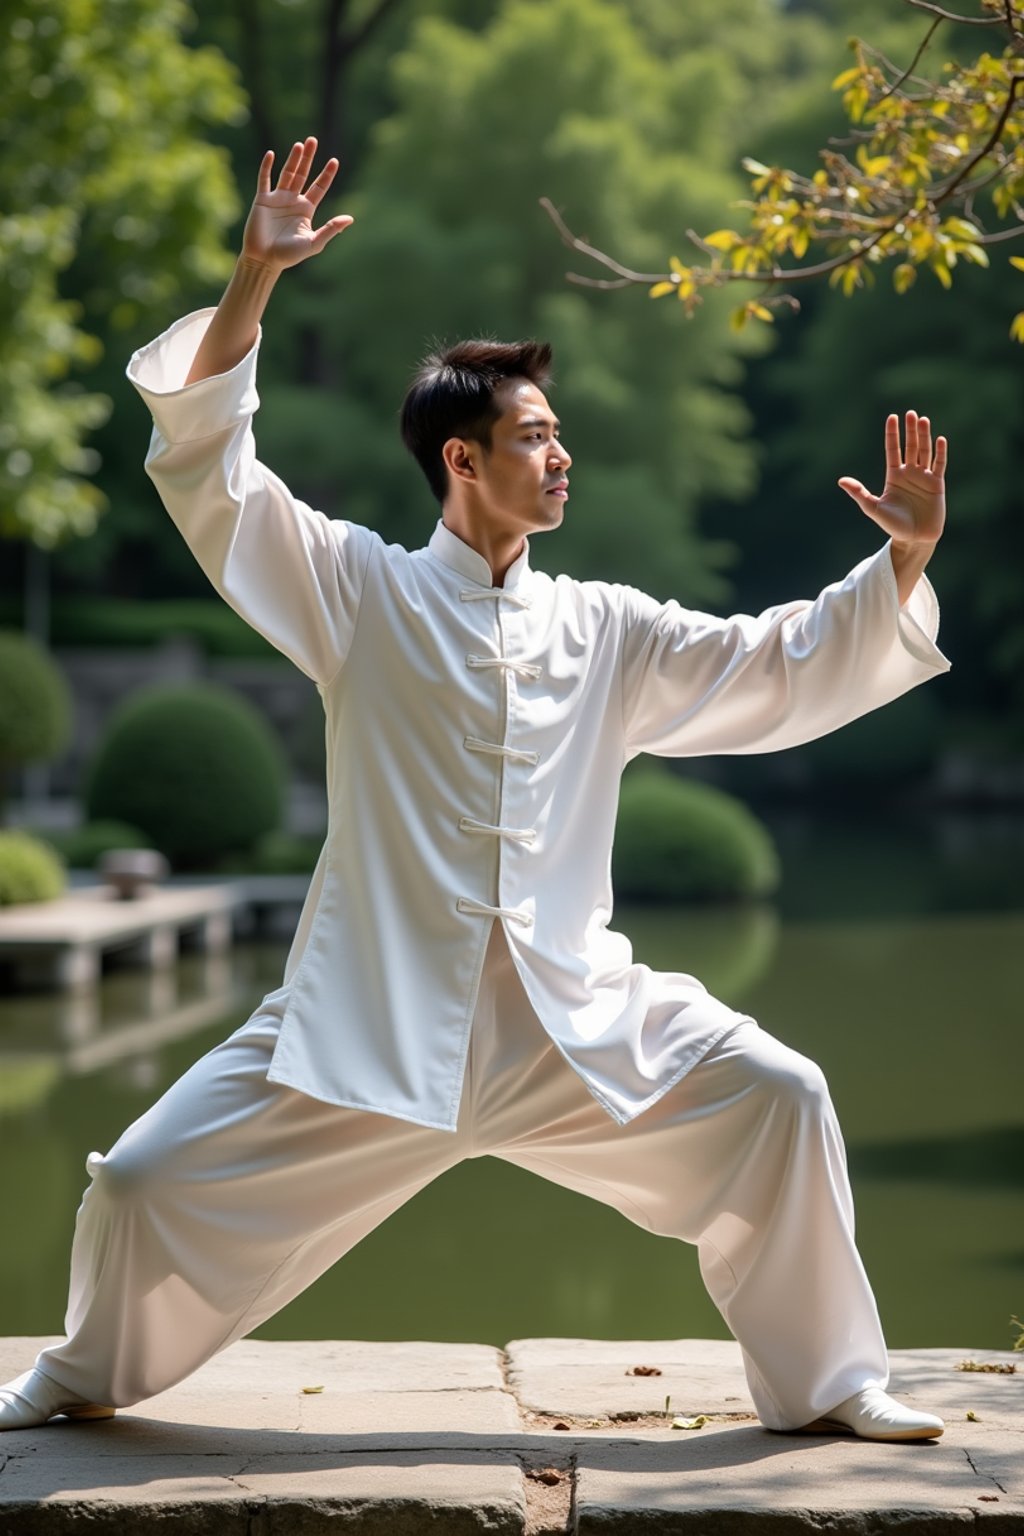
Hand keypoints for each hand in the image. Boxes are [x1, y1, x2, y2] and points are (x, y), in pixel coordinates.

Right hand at [241, 136, 352, 272]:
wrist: (265, 260)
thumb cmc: (289, 255)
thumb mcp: (314, 242)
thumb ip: (331, 229)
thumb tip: (350, 218)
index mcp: (306, 209)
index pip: (319, 187)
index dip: (326, 175)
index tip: (334, 161)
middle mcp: (293, 200)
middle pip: (303, 174)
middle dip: (308, 158)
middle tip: (313, 140)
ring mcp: (278, 199)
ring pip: (287, 174)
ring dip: (292, 159)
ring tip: (299, 144)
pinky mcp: (263, 200)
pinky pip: (264, 180)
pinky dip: (267, 167)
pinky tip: (271, 154)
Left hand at [838, 410, 946, 549]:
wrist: (914, 540)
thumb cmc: (893, 525)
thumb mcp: (873, 509)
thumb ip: (859, 494)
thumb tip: (841, 481)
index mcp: (894, 476)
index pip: (893, 450)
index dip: (892, 434)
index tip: (892, 417)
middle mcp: (910, 473)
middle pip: (910, 447)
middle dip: (910, 430)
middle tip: (909, 413)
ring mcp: (924, 477)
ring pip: (924, 451)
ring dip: (924, 436)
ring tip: (922, 420)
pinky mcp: (937, 484)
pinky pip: (939, 465)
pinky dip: (940, 452)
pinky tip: (940, 439)